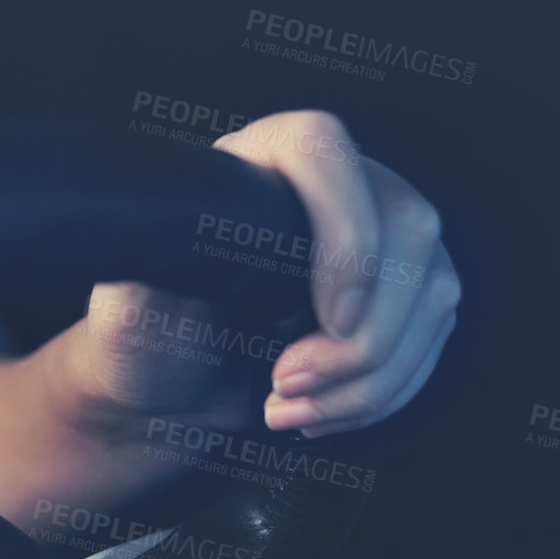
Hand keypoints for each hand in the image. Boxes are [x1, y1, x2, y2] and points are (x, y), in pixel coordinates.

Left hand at [59, 110, 457, 443]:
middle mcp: (328, 179)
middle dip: (360, 334)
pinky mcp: (406, 289)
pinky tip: (318, 411)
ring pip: (429, 292)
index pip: (322, 146)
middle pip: (404, 224)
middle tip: (284, 380)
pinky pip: (432, 339)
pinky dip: (382, 392)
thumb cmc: (144, 335)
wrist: (174, 385)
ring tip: (285, 406)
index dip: (344, 230)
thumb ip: (142, 276)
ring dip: (368, 377)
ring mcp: (379, 231)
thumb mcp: (127, 306)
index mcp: (254, 155)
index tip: (328, 316)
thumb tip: (167, 247)